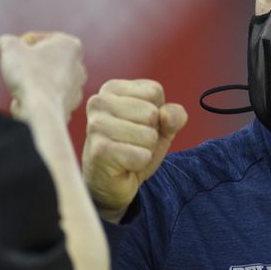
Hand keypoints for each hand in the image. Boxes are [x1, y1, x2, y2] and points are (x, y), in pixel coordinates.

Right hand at [0, 31, 86, 120]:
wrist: (41, 110)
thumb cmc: (29, 74)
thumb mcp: (10, 46)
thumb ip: (8, 41)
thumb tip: (6, 45)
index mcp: (71, 45)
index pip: (40, 39)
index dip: (22, 45)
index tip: (15, 54)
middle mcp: (79, 66)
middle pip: (45, 60)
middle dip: (29, 63)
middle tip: (16, 69)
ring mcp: (76, 87)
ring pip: (46, 79)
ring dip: (32, 81)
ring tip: (22, 85)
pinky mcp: (70, 105)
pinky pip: (47, 97)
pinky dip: (37, 97)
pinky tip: (29, 100)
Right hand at [82, 79, 187, 221]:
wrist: (113, 181)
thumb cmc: (134, 146)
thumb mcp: (162, 126)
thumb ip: (174, 115)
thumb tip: (166, 116)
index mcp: (112, 89)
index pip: (155, 91)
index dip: (158, 113)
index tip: (139, 124)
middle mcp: (99, 102)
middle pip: (152, 113)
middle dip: (151, 133)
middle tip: (133, 142)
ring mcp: (96, 125)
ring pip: (148, 135)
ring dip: (146, 149)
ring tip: (128, 152)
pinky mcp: (99, 150)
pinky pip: (141, 156)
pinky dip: (140, 164)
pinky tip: (124, 165)